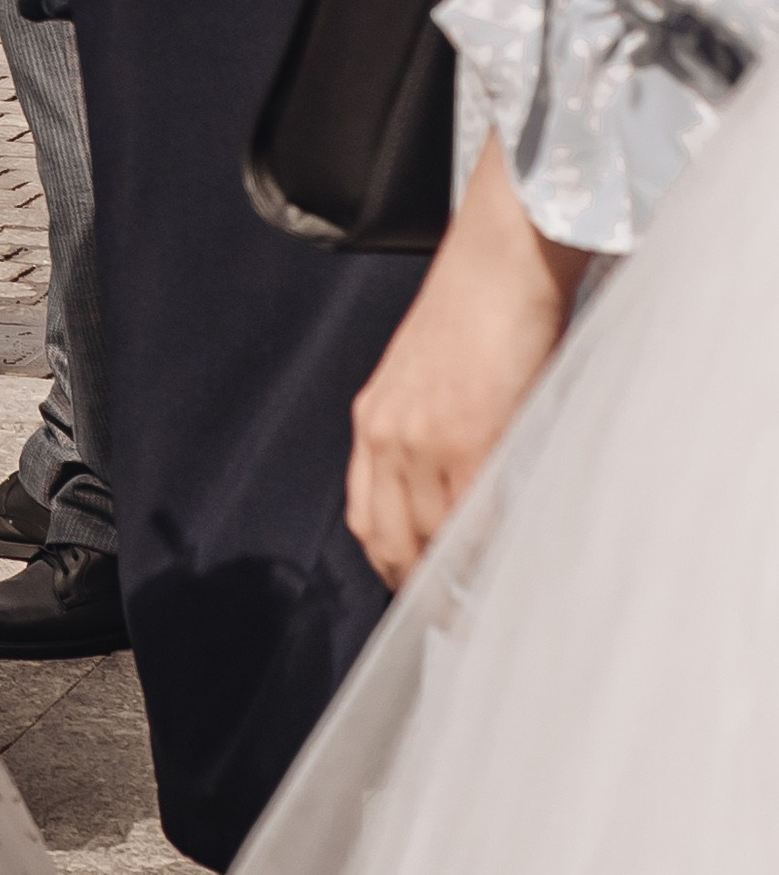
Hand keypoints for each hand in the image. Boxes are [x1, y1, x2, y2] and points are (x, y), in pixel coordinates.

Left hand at [345, 143, 588, 586]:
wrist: (498, 259)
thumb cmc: (476, 312)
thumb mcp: (430, 379)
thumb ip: (430, 436)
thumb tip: (457, 495)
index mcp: (373, 419)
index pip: (367, 517)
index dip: (393, 563)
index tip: (421, 590)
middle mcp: (386, 433)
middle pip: (391, 539)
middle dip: (421, 586)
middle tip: (455, 614)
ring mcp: (424, 436)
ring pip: (432, 536)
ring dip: (457, 577)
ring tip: (484, 600)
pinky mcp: (469, 433)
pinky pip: (474, 512)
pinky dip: (489, 546)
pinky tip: (506, 563)